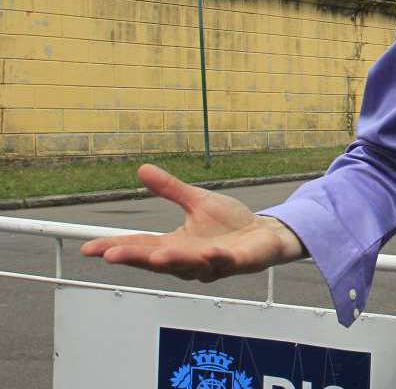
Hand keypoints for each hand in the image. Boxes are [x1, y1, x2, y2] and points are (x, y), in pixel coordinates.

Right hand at [80, 164, 304, 281]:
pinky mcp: (237, 263)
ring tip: (156, 254)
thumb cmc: (230, 224)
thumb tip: (142, 169)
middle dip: (134, 257)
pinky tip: (208, 253)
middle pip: (156, 261)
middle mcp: (189, 259)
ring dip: (172, 260)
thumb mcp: (196, 202)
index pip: (140, 246)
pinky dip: (215, 259)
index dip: (116, 247)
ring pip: (188, 266)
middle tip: (111, 254)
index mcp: (176, 245)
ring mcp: (212, 264)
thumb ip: (170, 190)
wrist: (266, 234)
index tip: (90, 248)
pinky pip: (224, 263)